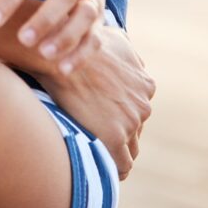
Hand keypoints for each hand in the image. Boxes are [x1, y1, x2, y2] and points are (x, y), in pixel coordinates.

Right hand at [37, 26, 154, 178]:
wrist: (62, 54)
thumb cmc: (82, 43)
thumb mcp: (115, 38)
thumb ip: (129, 53)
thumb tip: (133, 60)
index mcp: (145, 83)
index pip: (138, 109)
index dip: (121, 114)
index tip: (105, 116)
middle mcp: (143, 103)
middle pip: (135, 129)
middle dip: (119, 132)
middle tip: (96, 134)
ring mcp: (130, 121)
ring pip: (130, 149)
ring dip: (117, 153)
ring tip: (98, 155)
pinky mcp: (114, 136)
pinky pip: (121, 164)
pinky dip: (113, 169)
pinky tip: (100, 168)